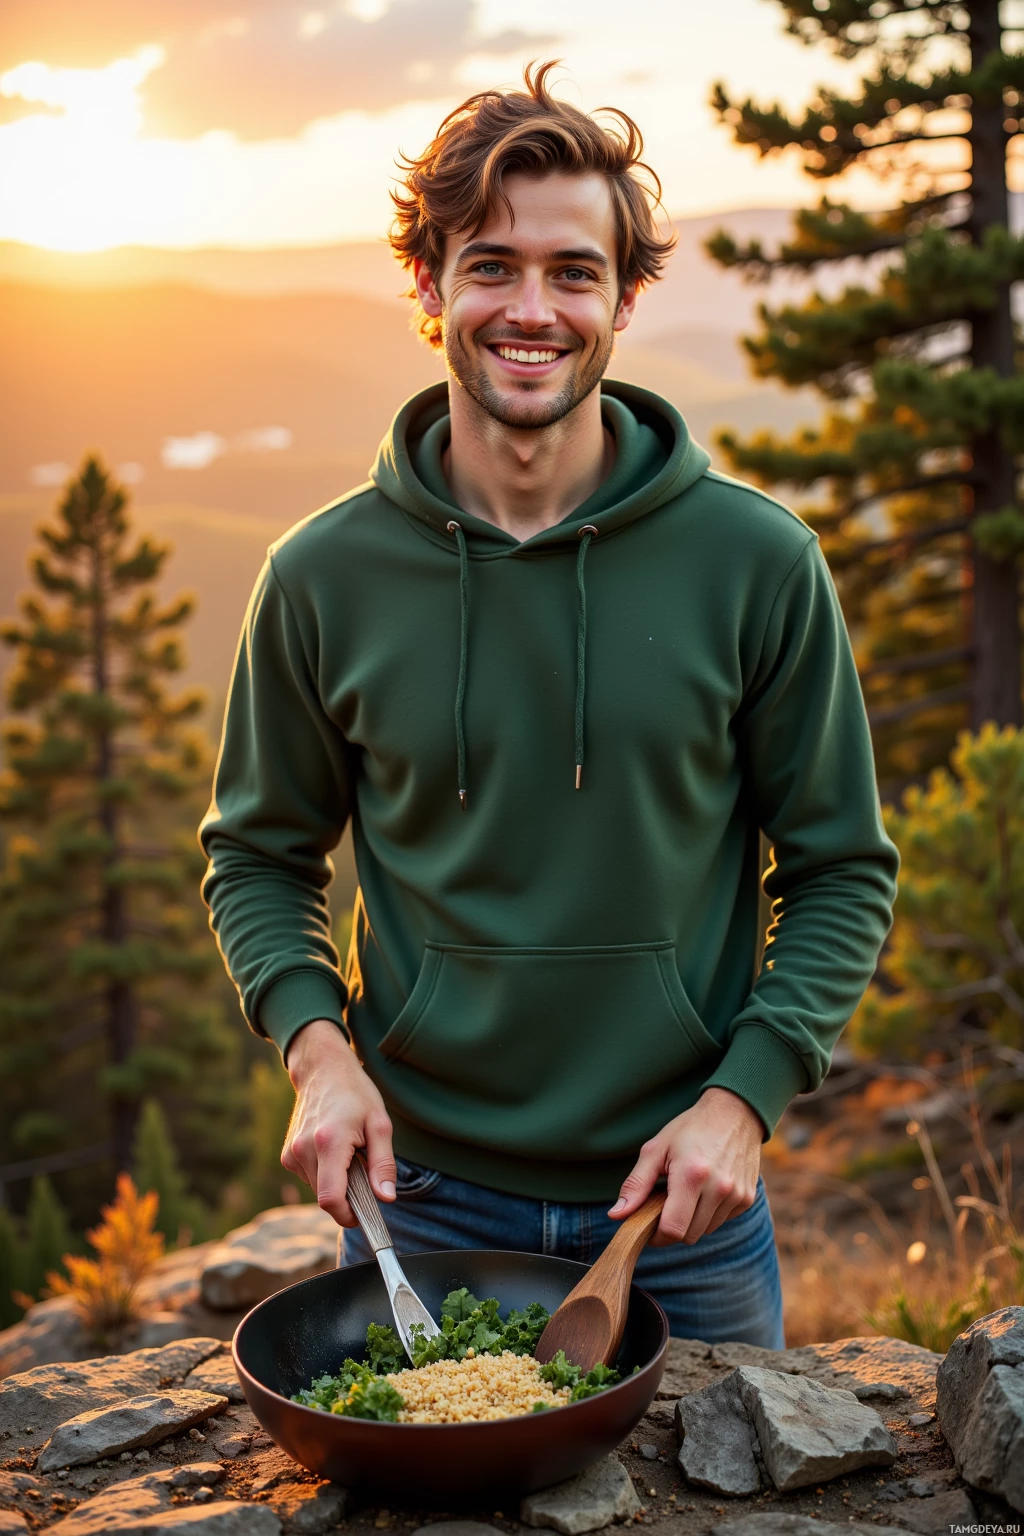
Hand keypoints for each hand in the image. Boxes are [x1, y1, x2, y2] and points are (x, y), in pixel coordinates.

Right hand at [281, 1018, 396, 1226]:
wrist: (322, 1069)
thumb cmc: (355, 1093)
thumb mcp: (380, 1124)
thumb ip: (383, 1164)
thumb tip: (386, 1199)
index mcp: (329, 1142)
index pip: (331, 1200)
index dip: (348, 1215)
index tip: (364, 1213)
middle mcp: (304, 1149)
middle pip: (325, 1197)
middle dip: (347, 1196)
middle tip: (364, 1172)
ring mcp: (292, 1152)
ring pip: (317, 1189)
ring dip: (336, 1182)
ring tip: (348, 1153)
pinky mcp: (287, 1154)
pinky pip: (309, 1177)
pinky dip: (324, 1173)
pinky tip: (333, 1150)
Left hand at [608, 1087, 763, 1244]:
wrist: (734, 1113)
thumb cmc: (690, 1129)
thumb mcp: (656, 1149)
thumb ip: (636, 1184)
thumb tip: (616, 1214)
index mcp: (691, 1175)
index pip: (672, 1229)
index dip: (656, 1235)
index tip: (648, 1225)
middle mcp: (718, 1188)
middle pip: (689, 1236)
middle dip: (673, 1226)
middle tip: (666, 1202)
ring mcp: (737, 1195)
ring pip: (705, 1231)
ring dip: (692, 1220)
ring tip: (687, 1192)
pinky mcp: (747, 1199)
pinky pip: (721, 1221)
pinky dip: (709, 1213)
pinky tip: (706, 1190)